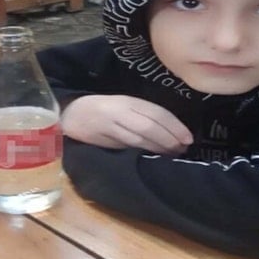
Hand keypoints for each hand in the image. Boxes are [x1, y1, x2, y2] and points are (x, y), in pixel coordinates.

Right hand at [61, 95, 192, 153]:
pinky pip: (127, 146)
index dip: (174, 125)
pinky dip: (144, 152)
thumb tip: (171, 131)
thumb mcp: (123, 105)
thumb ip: (143, 114)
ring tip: (173, 154)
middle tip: (183, 148)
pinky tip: (154, 157)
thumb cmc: (102, 109)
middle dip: (169, 139)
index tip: (188, 138)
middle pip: (149, 126)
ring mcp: (110, 126)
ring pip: (139, 138)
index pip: (156, 112)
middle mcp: (120, 111)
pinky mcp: (103, 140)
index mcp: (128, 101)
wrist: (70, 115)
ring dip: (159, 148)